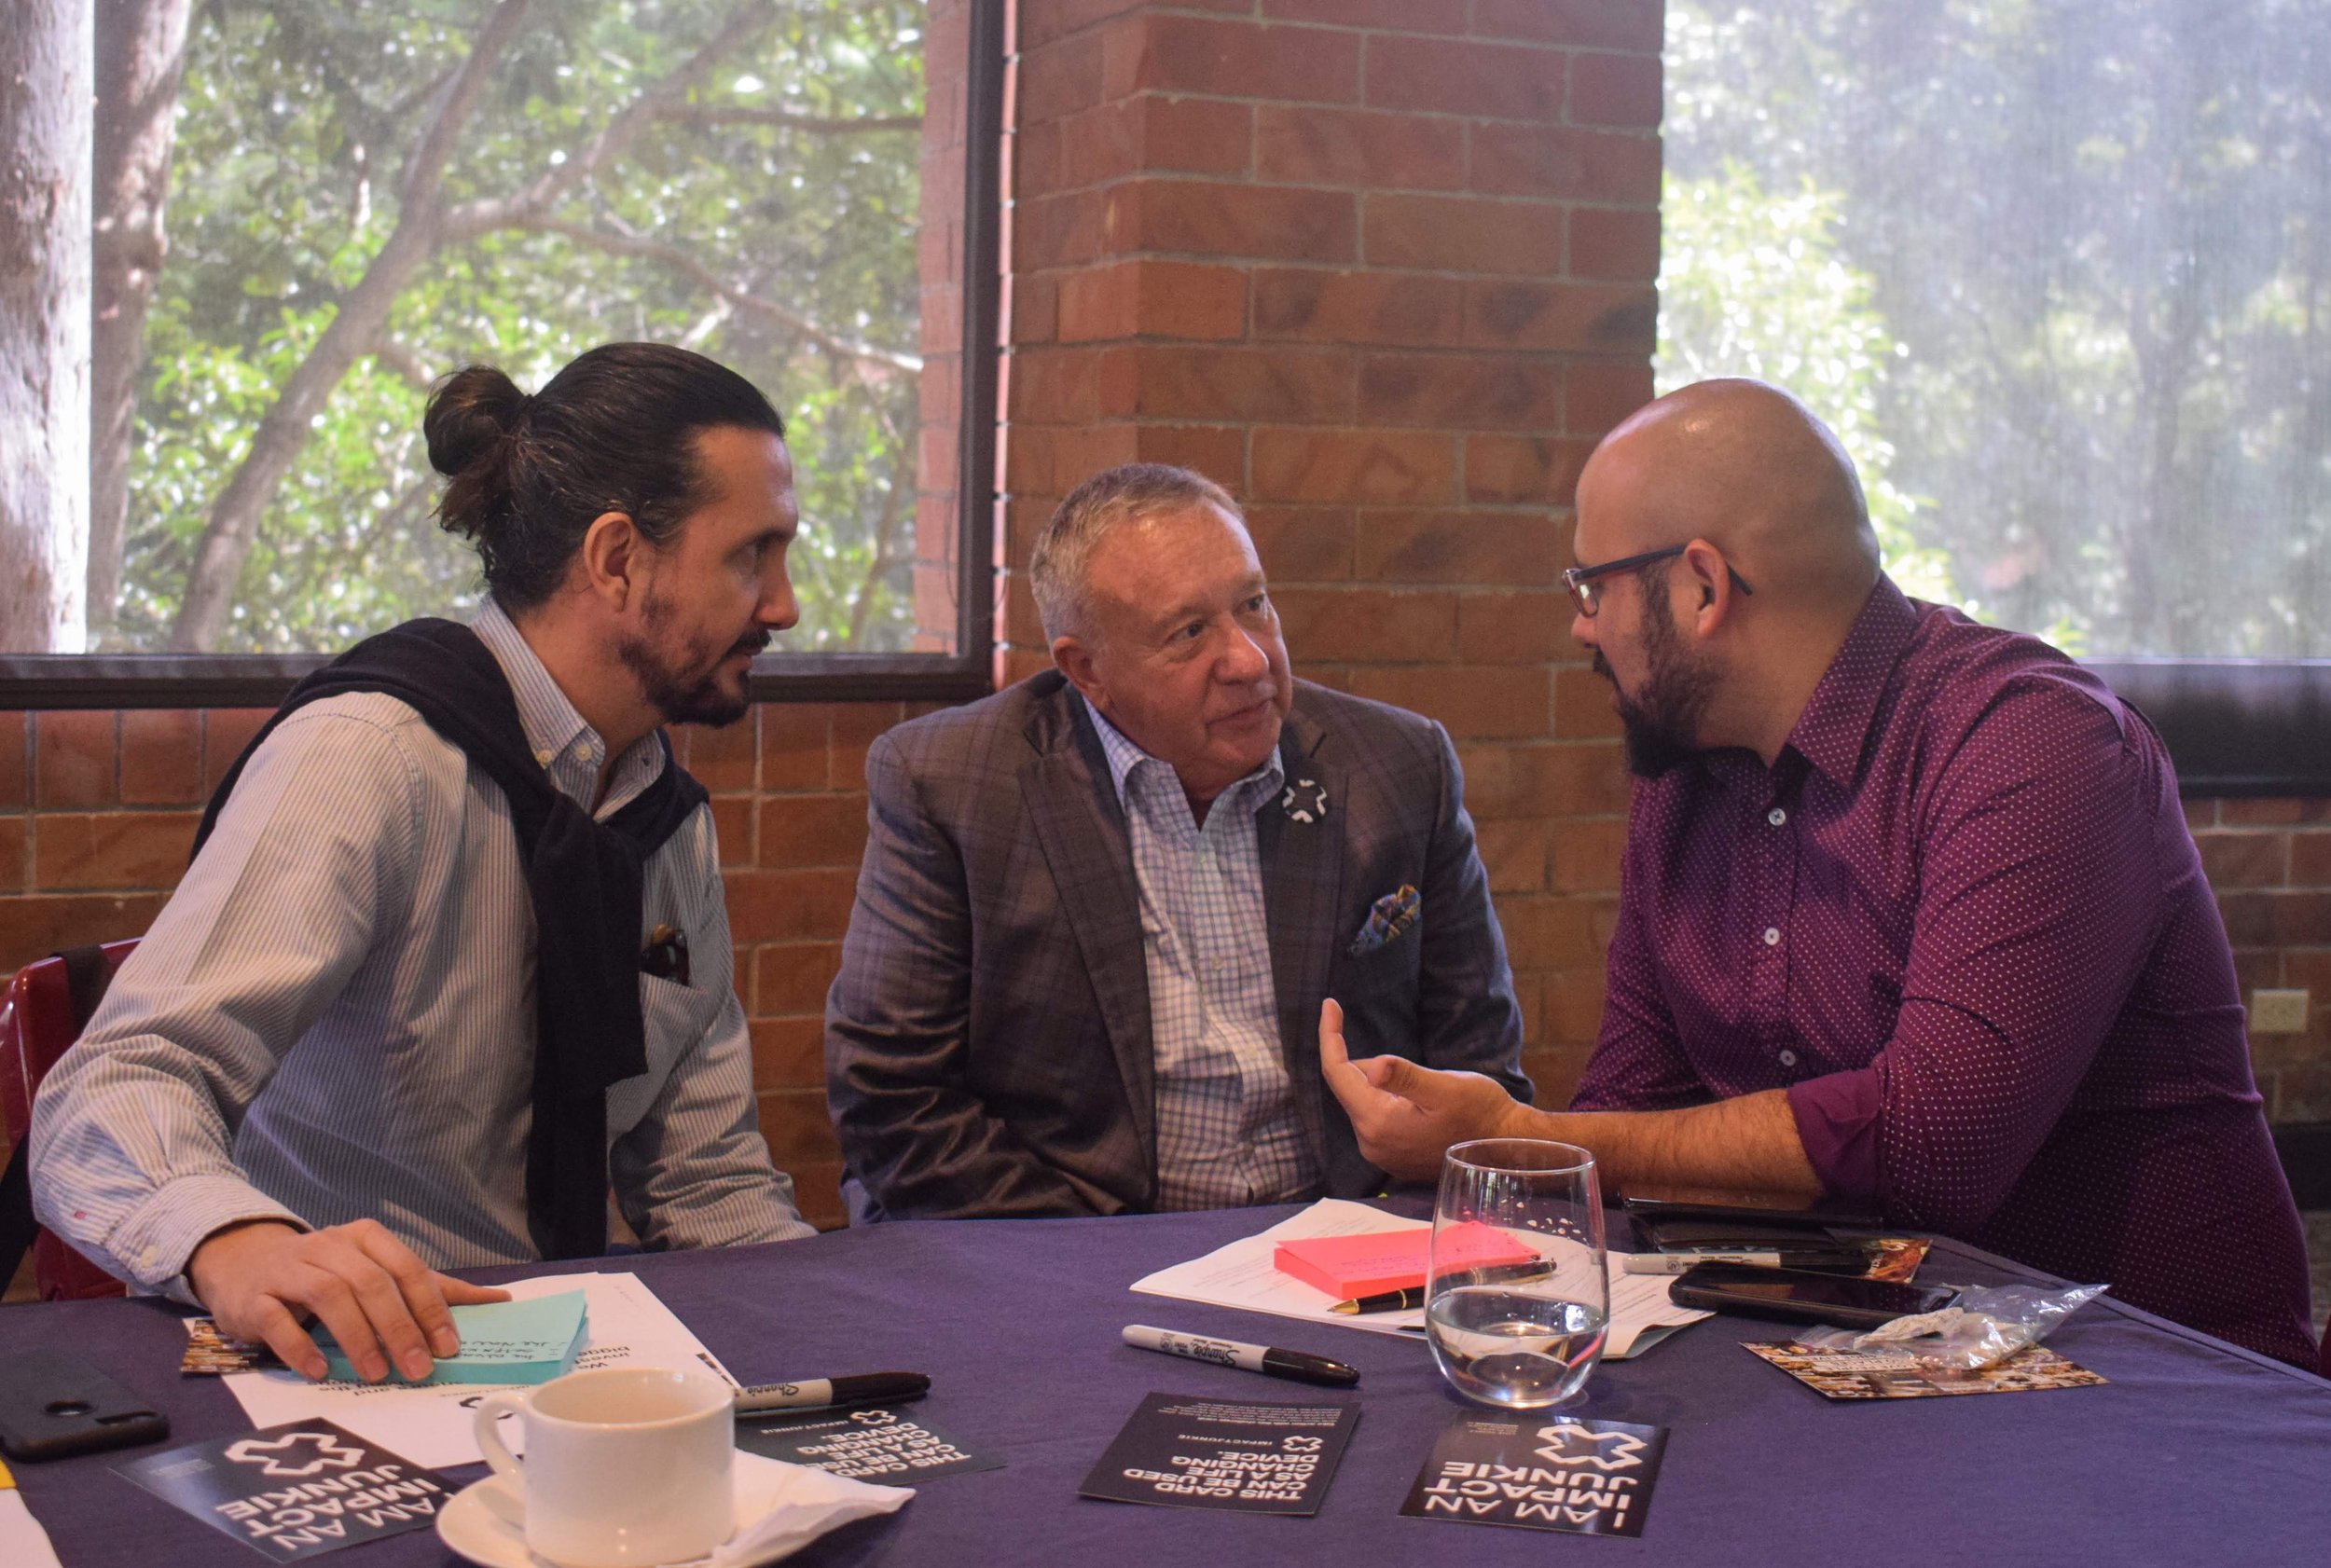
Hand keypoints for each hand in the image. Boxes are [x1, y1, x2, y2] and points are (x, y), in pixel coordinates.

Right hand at [186, 1219, 510, 1381]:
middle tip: (417, 1369)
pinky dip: (300, 1346)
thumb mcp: (377, 1271)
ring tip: (375, 1373)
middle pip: (371, 1283)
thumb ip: (431, 1288)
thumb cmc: (323, 1272)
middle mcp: (328, 1246)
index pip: (406, 1269)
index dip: (429, 1308)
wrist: (243, 1264)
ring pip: (327, 1294)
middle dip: (399, 1328)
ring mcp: (288, 1270)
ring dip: (356, 1336)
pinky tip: (320, 1370)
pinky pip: (277, 1319)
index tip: (447, 1347)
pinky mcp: (254, 1297)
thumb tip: (498, 1300)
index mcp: (365, 1238)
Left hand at [1318, 998, 1525, 1179]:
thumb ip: (1407, 1077)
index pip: (1337, 1073)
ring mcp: (1381, 1153)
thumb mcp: (1447, 1087)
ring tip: (1420, 1083)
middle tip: (1404, 1059)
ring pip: (1364, 1102)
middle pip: (1350, 1088)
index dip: (1330, 1036)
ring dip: (1379, 1082)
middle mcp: (1372, 1143)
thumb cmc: (1481, 1113)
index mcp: (1378, 1123)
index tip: (1330, 1004)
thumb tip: (1374, 1067)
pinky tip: (1416, 1098)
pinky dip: (1386, 1098)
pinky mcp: (1394, 1155)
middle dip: (1362, 1062)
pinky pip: (1376, 1117)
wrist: (1506, 1148)